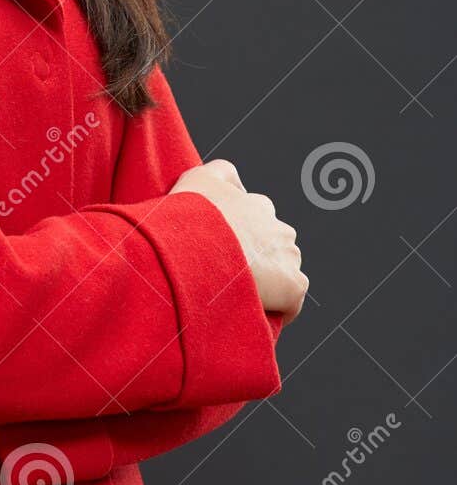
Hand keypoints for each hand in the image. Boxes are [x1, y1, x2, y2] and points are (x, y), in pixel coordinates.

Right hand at [170, 158, 308, 325]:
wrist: (195, 249)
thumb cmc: (191, 217)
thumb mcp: (199, 178)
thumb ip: (220, 172)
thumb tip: (237, 185)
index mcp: (258, 206)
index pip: (258, 218)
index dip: (240, 234)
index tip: (222, 248)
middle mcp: (279, 228)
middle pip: (273, 245)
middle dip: (256, 258)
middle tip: (227, 274)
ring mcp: (288, 257)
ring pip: (284, 270)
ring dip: (268, 281)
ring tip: (239, 294)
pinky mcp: (292, 285)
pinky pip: (292, 300)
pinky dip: (279, 308)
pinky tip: (255, 311)